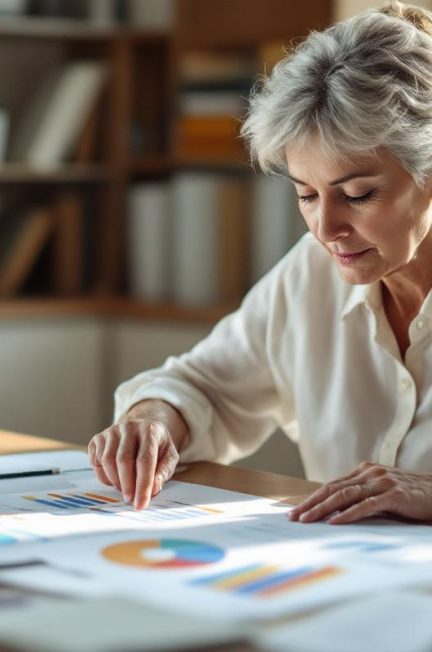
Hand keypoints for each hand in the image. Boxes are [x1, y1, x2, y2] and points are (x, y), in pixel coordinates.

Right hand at [88, 400, 188, 510]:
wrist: (143, 426)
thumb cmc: (157, 446)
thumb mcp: (169, 456)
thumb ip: (164, 472)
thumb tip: (154, 489)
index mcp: (149, 430)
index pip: (145, 460)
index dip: (143, 485)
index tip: (140, 505)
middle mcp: (129, 426)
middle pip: (123, 460)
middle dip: (126, 485)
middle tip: (130, 500)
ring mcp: (111, 431)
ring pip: (107, 461)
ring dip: (115, 481)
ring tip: (125, 488)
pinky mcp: (98, 438)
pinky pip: (96, 462)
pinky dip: (104, 477)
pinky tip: (115, 478)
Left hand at [289, 462, 431, 524]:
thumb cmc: (412, 497)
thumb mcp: (384, 493)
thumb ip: (363, 497)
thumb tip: (335, 512)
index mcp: (365, 471)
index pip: (331, 485)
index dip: (311, 498)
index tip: (295, 511)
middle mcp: (370, 473)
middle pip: (332, 489)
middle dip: (310, 503)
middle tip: (293, 517)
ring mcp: (382, 482)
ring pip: (344, 495)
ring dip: (322, 509)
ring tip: (306, 520)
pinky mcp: (395, 495)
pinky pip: (366, 505)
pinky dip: (348, 514)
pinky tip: (334, 522)